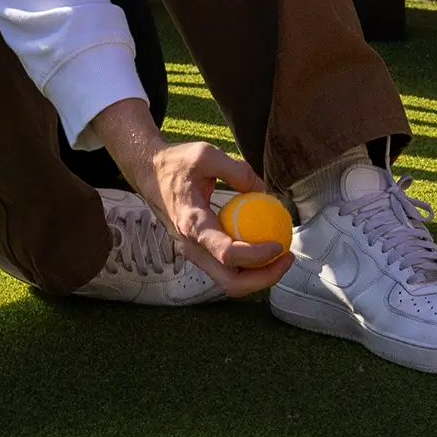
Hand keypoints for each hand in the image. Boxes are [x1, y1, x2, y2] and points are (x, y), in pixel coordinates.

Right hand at [88, 97, 293, 295]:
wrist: (148, 173)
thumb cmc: (176, 164)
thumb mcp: (206, 154)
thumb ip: (237, 170)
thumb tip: (262, 190)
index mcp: (192, 225)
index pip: (228, 253)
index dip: (258, 255)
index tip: (279, 244)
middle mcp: (192, 247)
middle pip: (232, 282)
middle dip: (264, 278)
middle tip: (287, 257)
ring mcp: (194, 253)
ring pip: (230, 280)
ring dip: (259, 274)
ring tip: (282, 253)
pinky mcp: (199, 251)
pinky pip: (227, 267)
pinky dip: (249, 263)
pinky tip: (266, 244)